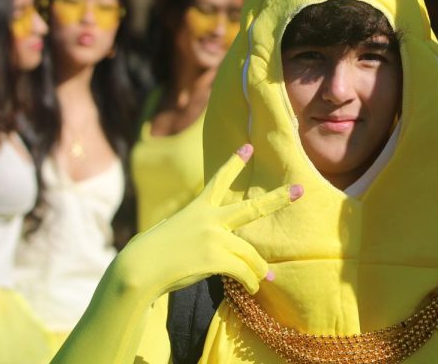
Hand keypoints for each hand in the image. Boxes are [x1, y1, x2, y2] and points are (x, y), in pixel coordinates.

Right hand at [118, 144, 301, 296]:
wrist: (138, 269)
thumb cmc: (148, 254)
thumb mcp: (170, 230)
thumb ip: (193, 229)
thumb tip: (208, 240)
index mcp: (198, 208)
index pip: (219, 181)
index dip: (234, 163)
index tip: (249, 147)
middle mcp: (210, 219)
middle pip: (253, 208)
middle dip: (279, 199)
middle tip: (300, 190)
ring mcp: (215, 238)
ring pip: (251, 255)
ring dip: (259, 270)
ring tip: (264, 279)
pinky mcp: (216, 258)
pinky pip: (244, 271)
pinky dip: (251, 281)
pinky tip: (254, 288)